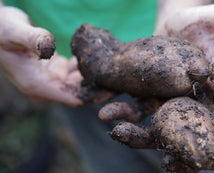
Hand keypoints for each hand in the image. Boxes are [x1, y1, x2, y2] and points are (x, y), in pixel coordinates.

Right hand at [0, 6, 114, 106]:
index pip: (74, 98)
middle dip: (100, 88)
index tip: (115, 89)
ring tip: (115, 69)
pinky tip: (99, 59)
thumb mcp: (15, 32)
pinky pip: (76, 74)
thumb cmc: (1, 30)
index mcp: (37, 86)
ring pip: (80, 85)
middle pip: (80, 94)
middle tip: (122, 79)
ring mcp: (49, 80)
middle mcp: (45, 87)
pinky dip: (87, 68)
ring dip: (96, 78)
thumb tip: (48, 47)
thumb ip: (33, 40)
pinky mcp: (53, 71)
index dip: (96, 96)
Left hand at [98, 0, 213, 161]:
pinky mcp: (149, 94)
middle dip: (183, 149)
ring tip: (120, 132)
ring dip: (141, 134)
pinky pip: (136, 109)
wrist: (173, 23)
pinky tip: (105, 113)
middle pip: (193, 130)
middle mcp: (194, 100)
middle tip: (172, 164)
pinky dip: (122, 114)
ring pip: (159, 125)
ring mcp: (169, 100)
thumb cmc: (198, 21)